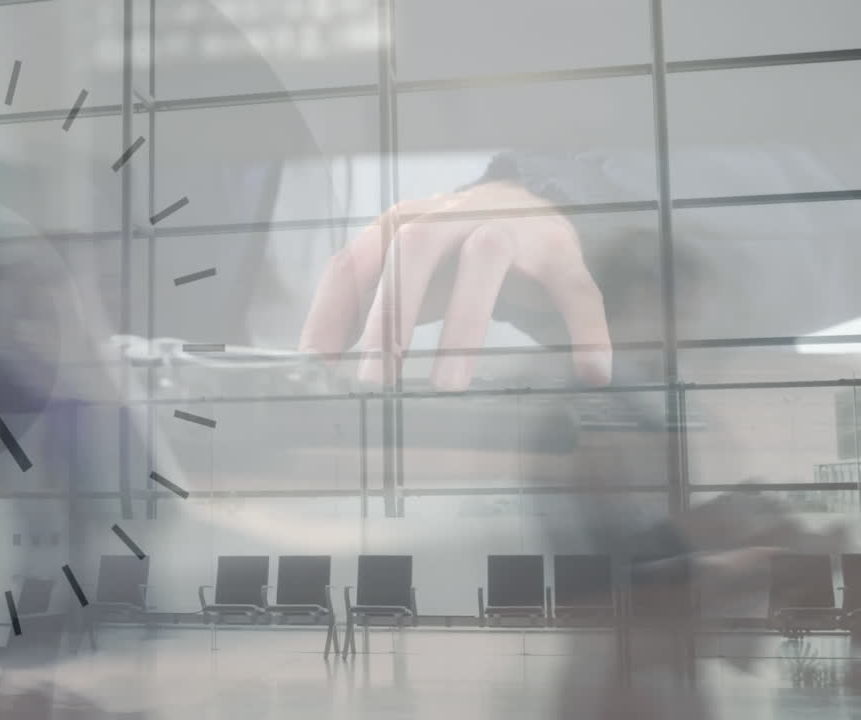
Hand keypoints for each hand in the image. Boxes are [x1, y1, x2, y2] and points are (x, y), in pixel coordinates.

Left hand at [298, 181, 611, 390]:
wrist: (527, 203)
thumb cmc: (450, 250)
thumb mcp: (401, 271)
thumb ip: (359, 304)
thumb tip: (313, 358)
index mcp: (405, 223)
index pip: (359, 258)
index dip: (335, 309)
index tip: (318, 363)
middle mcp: (452, 216)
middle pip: (415, 249)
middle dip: (393, 314)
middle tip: (378, 378)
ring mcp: (510, 227)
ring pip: (486, 261)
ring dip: (465, 320)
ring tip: (451, 382)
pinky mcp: (560, 250)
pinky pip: (575, 290)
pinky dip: (585, 329)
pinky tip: (592, 370)